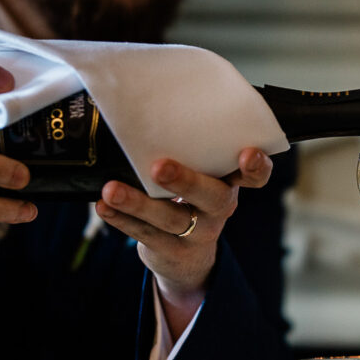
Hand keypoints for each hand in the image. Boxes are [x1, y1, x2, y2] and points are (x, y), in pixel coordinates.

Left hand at [95, 147, 271, 336]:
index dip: (256, 167)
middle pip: (212, 197)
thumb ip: (189, 150)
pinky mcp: (173, 250)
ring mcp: (198, 233)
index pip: (255, 176)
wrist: (187, 255)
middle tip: (159, 167)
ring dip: (139, 204)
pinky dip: (122, 220)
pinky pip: (145, 235)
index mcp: (229, 183)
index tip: (247, 153)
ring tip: (112, 190)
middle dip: (187, 181)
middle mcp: (219, 208)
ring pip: (172, 219)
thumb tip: (144, 104)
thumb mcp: (200, 175)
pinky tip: (104, 206)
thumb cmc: (190, 197)